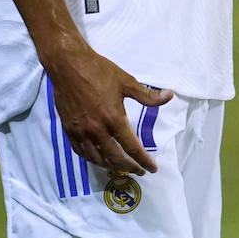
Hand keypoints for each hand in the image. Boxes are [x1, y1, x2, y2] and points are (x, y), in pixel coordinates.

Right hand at [46, 44, 172, 174]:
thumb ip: (148, 95)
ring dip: (110, 166)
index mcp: (113, 118)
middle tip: (139, 171)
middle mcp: (97, 130)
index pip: (132, 147)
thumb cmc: (99, 71)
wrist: (69, 66)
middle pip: (115, 158)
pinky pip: (81, 152)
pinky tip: (98, 159)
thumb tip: (169, 96)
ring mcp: (81, 132)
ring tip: (121, 168)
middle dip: (129, 167)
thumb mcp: (127, 81)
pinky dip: (92, 159)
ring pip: (97, 158)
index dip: (143, 160)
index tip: (152, 168)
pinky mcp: (69, 130)